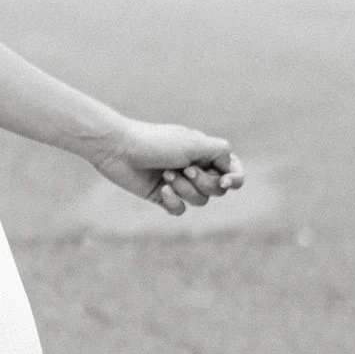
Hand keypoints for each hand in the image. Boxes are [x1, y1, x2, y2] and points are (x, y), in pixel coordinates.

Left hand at [87, 118, 242, 217]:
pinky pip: (180, 210)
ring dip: (185, 190)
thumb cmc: (156, 143)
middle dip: (203, 182)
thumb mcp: (192, 143)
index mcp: (204, 151)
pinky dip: (173, 202)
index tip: (226, 182)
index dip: (235, 179)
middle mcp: (194, 167)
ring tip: (166, 175)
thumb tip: (231, 160)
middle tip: (184, 168)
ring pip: (200, 201)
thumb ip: (218, 151)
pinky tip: (162, 190)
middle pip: (217, 189)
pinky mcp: (163, 196)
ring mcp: (179, 183)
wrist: (119, 149)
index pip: (232, 169)